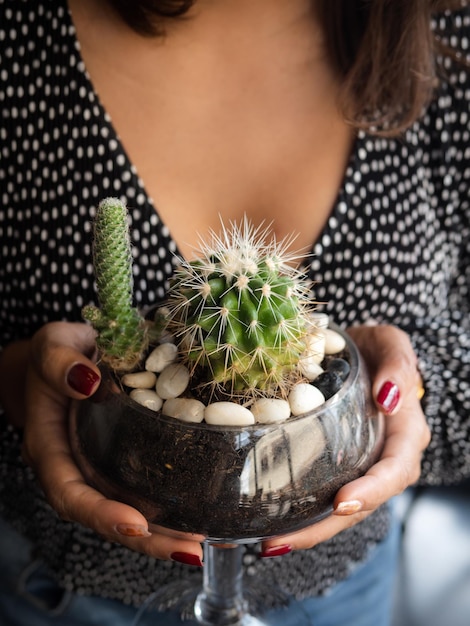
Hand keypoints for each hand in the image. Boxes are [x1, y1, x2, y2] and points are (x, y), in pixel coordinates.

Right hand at [21, 322, 203, 565]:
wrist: (70, 356)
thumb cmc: (56, 353)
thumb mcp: (50, 347)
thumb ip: (59, 362)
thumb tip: (89, 381)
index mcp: (52, 449)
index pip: (71, 494)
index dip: (100, 514)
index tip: (136, 525)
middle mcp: (78, 467)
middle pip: (108, 516)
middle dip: (147, 539)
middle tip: (190, 550)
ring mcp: (104, 466)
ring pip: (132, 509)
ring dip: (166, 533)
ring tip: (205, 543)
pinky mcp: (128, 457)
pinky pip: (149, 487)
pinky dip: (175, 505)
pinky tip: (208, 512)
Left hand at [260, 323, 430, 556]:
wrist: (357, 353)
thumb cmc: (376, 349)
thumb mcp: (391, 345)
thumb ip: (398, 366)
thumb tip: (389, 398)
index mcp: (404, 435)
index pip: (394, 471)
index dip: (371, 491)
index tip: (341, 503)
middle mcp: (384, 459)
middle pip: (361, 504)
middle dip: (324, 527)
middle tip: (281, 540)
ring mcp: (359, 467)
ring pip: (338, 511)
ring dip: (305, 530)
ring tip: (267, 544)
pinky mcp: (336, 467)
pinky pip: (321, 496)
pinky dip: (298, 513)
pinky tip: (268, 524)